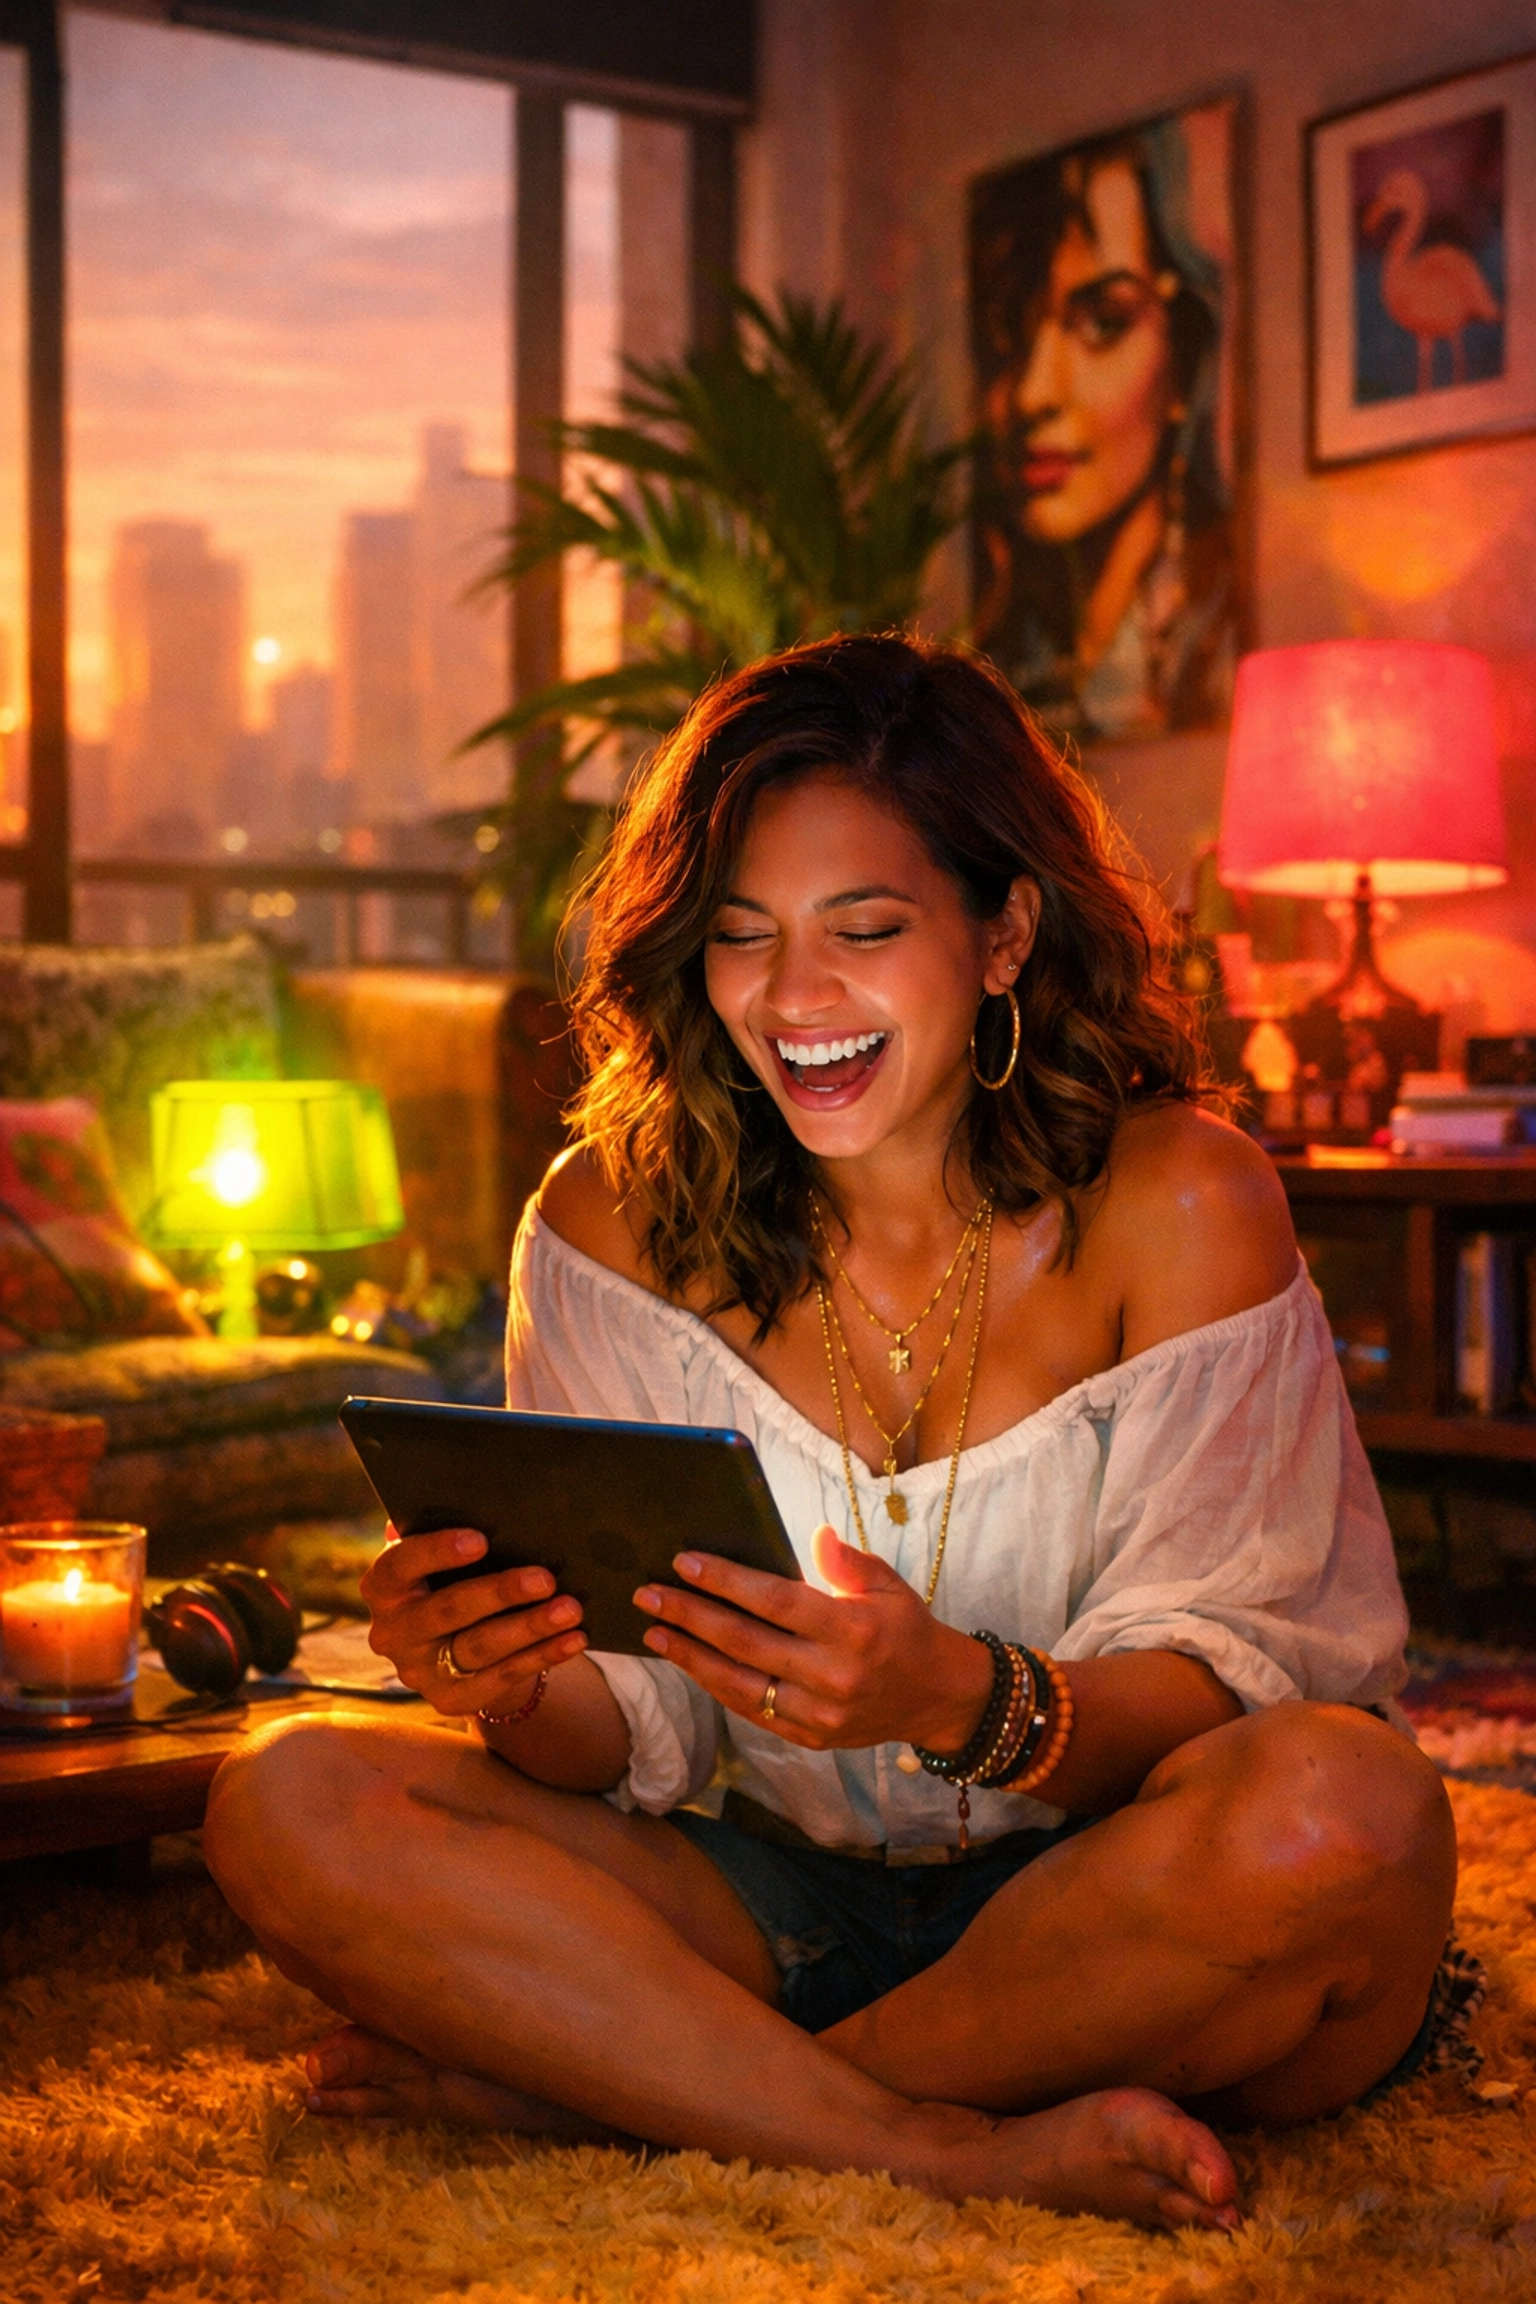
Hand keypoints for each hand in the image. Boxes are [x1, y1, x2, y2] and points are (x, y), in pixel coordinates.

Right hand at [360, 1525, 588, 1719]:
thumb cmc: (451, 1579)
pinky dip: (542, 1656)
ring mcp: (419, 1671)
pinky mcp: (449, 1700)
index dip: (436, 1551)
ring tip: (571, 1609)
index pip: (400, 1565)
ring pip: (479, 1647)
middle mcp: (392, 1632)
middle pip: (447, 1611)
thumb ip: (447, 1530)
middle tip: (545, 1579)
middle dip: (499, 1593)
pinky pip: (501, 1678)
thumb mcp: (441, 1558)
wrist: (451, 1644)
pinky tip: (573, 1639)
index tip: (481, 1540)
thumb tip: (475, 1501)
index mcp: (382, 1587)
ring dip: (530, 1627)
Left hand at [633, 1524, 992, 1753]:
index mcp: (853, 1629)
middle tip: (649, 1595)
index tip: (685, 1562)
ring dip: (690, 1658)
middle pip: (745, 1642)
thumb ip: (849, 1562)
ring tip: (654, 1633)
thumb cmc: (907, 1629)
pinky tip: (690, 1663)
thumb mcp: (889, 1585)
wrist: (939, 1697)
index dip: (726, 1581)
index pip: (775, 1601)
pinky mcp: (811, 1738)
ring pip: (739, 1684)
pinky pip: (752, 1713)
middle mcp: (833, 1675)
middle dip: (690, 1616)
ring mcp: (820, 1713)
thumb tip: (815, 1535)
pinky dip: (716, 1687)